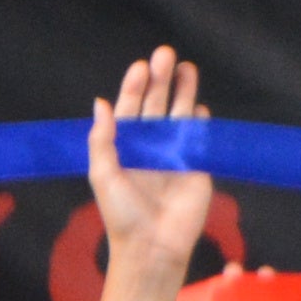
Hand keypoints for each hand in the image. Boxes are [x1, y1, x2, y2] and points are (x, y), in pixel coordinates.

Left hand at [87, 46, 213, 280]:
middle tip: (166, 54)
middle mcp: (149, 145)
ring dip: (184, 92)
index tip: (141, 67)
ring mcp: (174, 155)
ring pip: (180, 115)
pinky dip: (200, 122)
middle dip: (161, 79)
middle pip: (157, 105)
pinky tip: (199, 106)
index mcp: (124, 146)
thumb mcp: (103, 176)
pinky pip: (199, 139)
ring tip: (188, 68)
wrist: (153, 246)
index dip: (135, 87)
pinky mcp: (197, 168)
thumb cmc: (123, 214)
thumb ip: (102, 140)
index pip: (129, 108)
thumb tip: (101, 103)